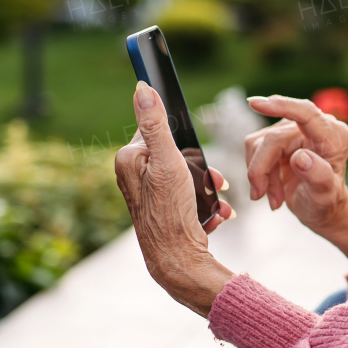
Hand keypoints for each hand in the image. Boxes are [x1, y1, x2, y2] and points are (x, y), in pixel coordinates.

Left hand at [115, 81, 234, 316]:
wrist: (178, 260)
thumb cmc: (170, 211)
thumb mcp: (167, 161)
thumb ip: (155, 124)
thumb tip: (141, 88)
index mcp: (128, 159)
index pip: (158, 131)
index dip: (183, 143)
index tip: (197, 159)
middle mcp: (133, 176)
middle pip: (176, 154)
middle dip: (201, 168)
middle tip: (215, 181)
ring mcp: (148, 194)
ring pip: (186, 175)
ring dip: (208, 186)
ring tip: (218, 199)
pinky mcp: (162, 209)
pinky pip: (188, 196)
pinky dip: (205, 202)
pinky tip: (215, 213)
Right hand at [245, 94, 347, 266]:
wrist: (321, 210)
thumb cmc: (327, 204)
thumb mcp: (325, 196)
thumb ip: (318, 176)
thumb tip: (300, 157)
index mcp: (335, 137)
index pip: (307, 113)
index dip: (282, 106)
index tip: (256, 103)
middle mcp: (317, 127)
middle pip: (273, 138)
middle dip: (262, 169)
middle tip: (261, 196)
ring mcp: (297, 130)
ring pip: (259, 143)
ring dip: (260, 174)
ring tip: (274, 198)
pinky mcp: (281, 137)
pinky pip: (255, 148)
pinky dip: (258, 172)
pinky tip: (269, 191)